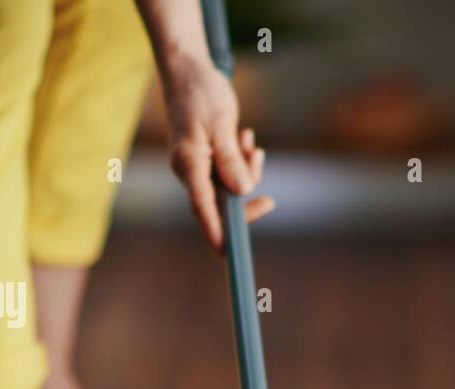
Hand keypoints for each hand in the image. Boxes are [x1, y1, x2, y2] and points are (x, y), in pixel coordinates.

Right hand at [164, 63, 274, 253]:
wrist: (187, 69)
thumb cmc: (199, 92)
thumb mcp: (220, 123)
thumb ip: (231, 159)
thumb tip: (243, 192)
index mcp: (188, 165)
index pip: (203, 208)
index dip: (216, 233)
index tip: (227, 254)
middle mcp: (191, 172)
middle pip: (222, 205)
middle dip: (247, 196)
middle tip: (267, 188)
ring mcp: (200, 168)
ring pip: (231, 189)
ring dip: (248, 171)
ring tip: (251, 144)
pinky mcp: (209, 160)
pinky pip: (231, 173)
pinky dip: (244, 161)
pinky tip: (247, 139)